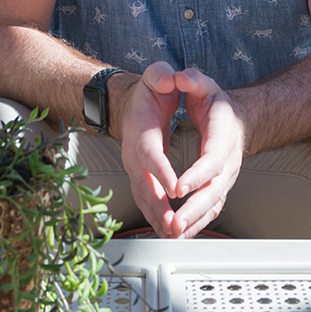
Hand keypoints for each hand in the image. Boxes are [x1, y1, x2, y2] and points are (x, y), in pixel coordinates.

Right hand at [114, 61, 188, 237]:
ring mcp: (137, 168)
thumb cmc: (150, 92)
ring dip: (158, 219)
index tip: (175, 187)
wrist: (134, 102)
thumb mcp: (157, 75)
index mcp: (140, 129)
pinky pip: (150, 202)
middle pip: (143, 184)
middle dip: (158, 207)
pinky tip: (175, 233)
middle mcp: (135, 153)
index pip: (149, 153)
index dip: (161, 170)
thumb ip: (162, 75)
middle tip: (173, 226)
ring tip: (174, 236)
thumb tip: (171, 78)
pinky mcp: (144, 178)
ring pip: (145, 198)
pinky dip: (161, 219)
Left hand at [164, 66, 242, 237]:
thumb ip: (192, 79)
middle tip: (174, 224)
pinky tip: (179, 236)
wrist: (234, 119)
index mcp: (222, 138)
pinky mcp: (216, 189)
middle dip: (193, 209)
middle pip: (213, 191)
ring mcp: (223, 179)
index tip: (179, 187)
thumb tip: (181, 76)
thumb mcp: (202, 84)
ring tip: (173, 235)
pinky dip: (195, 225)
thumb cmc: (215, 103)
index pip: (211, 161)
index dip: (196, 175)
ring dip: (193, 223)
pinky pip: (207, 211)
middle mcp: (227, 163)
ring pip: (211, 206)